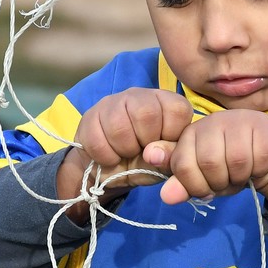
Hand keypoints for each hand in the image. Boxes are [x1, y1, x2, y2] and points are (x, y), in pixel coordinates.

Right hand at [58, 88, 192, 216]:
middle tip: (142, 150)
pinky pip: (96, 138)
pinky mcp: (90, 115)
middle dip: (145, 141)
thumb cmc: (146, 162)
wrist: (112, 171)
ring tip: (126, 153)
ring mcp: (112, 102)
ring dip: (124, 149)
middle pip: (146, 113)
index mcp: (166, 102)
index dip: (171, 135)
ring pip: (118, 125)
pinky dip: (105, 156)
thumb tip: (154, 153)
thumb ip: (170, 155)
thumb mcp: (165, 163)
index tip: (163, 146)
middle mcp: (140, 96)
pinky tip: (110, 156)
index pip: (177, 109)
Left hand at [154, 109, 267, 207]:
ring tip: (241, 174)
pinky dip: (259, 170)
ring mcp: (238, 119)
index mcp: (190, 134)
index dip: (195, 186)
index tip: (206, 189)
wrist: (263, 154)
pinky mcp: (262, 124)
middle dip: (219, 182)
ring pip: (236, 160)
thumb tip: (166, 196)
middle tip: (227, 181)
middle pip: (209, 162)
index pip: (182, 165)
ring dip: (240, 177)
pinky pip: (260, 157)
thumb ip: (182, 185)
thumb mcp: (202, 178)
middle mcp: (211, 121)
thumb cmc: (227, 166)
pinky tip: (257, 165)